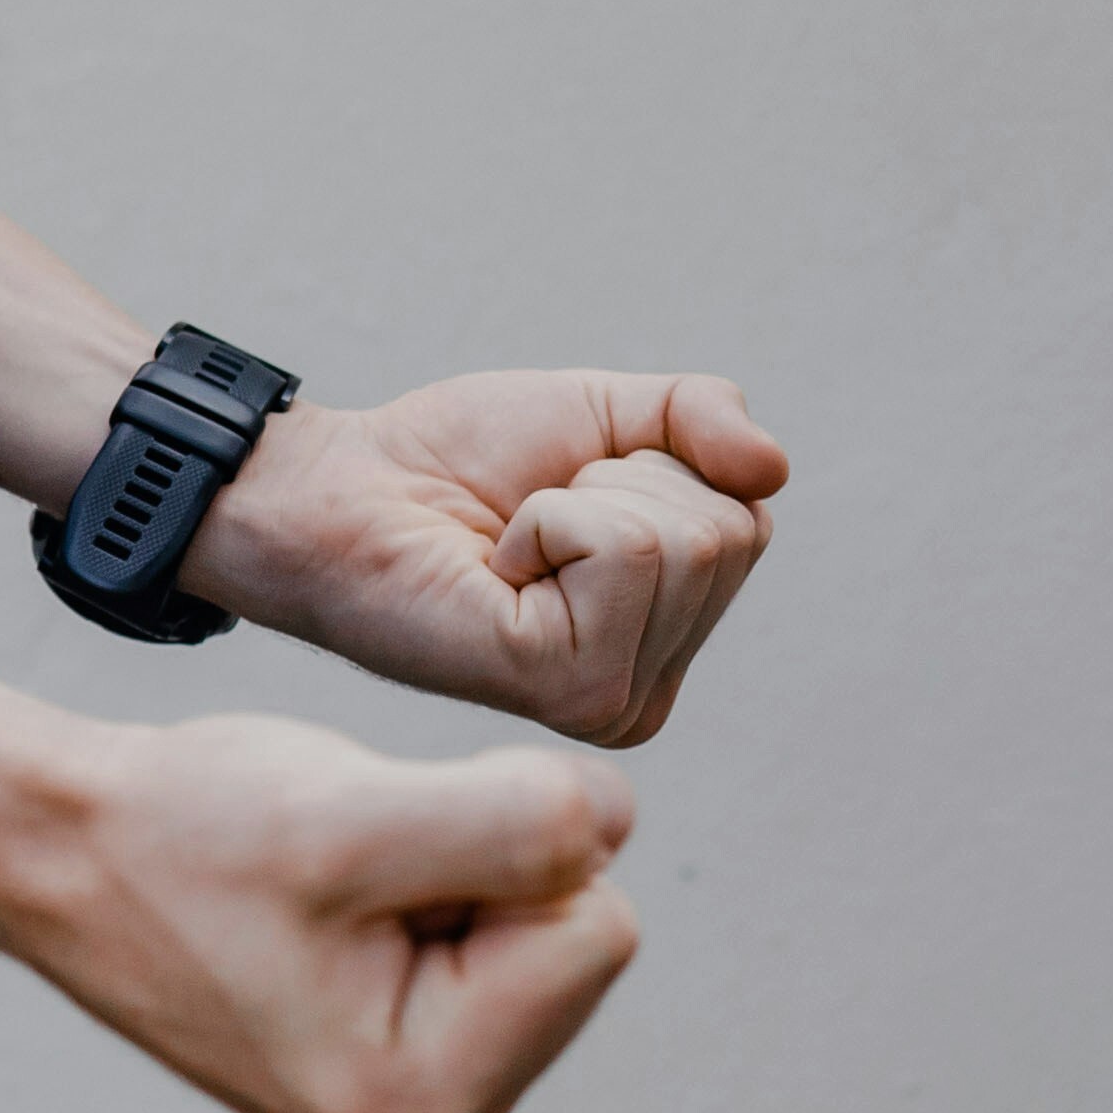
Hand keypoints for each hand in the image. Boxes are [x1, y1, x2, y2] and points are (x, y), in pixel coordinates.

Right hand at [0, 712, 644, 1112]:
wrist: (78, 855)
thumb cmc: (188, 834)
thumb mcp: (351, 816)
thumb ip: (520, 824)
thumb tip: (618, 829)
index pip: (599, 930)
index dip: (498, 854)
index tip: (367, 868)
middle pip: (584, 938)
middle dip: (481, 873)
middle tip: (344, 879)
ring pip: (551, 929)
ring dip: (456, 876)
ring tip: (333, 894)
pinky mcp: (430, 1072)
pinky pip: (512, 938)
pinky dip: (442, 889)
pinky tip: (341, 909)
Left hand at [191, 371, 786, 745]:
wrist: (337, 489)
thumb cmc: (452, 463)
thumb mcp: (604, 413)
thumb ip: (702, 419)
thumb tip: (774, 468)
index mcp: (667, 638)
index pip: (749, 520)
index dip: (655, 467)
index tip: (563, 497)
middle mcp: (650, 688)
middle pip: (730, 532)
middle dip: (625, 481)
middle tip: (531, 518)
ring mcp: (615, 698)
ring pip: (686, 538)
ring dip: (582, 500)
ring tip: (511, 541)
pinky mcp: (570, 687)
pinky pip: (625, 549)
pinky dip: (553, 519)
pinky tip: (497, 567)